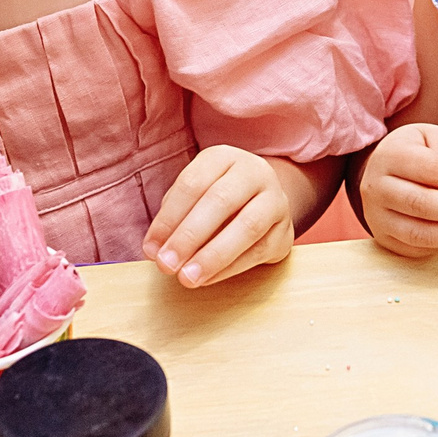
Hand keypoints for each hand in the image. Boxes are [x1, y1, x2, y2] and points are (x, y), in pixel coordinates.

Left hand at [142, 146, 295, 286]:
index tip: (151, 248)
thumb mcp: (194, 195)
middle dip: (189, 237)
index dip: (169, 218)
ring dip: (213, 256)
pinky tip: (207, 279)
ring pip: (248, 227)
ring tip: (187, 278)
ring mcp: (276, 201)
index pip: (193, 184)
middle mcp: (255, 173)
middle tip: (166, 265)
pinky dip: (230, 268)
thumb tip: (157, 251)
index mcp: (224, 157)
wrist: (262, 202)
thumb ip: (174, 218)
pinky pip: (260, 251)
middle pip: (221, 201)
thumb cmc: (216, 200)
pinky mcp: (286, 232)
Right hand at [359, 123, 437, 257]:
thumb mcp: (434, 138)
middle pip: (422, 204)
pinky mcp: (386, 239)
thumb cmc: (417, 152)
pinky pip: (419, 248)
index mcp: (390, 156)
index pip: (426, 168)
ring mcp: (378, 218)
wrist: (386, 170)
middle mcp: (377, 188)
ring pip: (421, 233)